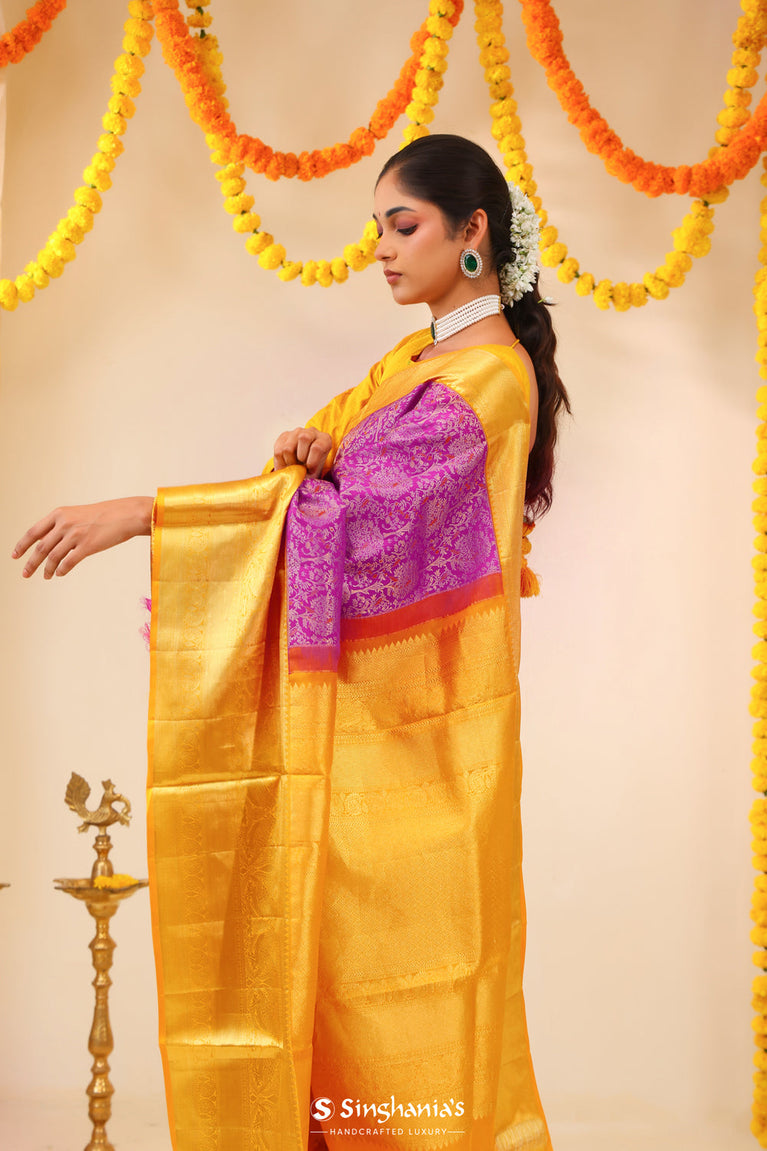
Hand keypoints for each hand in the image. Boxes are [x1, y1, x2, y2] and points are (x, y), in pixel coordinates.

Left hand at [12, 496, 153, 578]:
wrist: (126, 514)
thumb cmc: (104, 515)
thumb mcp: (77, 514)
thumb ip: (61, 525)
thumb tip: (47, 543)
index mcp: (59, 514)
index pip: (33, 532)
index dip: (22, 545)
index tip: (15, 556)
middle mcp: (64, 524)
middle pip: (40, 547)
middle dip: (31, 563)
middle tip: (25, 574)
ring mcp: (75, 535)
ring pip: (53, 557)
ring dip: (46, 569)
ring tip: (45, 576)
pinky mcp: (87, 546)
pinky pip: (68, 562)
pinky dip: (61, 570)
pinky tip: (59, 573)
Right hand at [273, 427, 331, 478]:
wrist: (301, 469)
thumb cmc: (310, 470)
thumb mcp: (315, 473)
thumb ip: (311, 472)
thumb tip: (298, 476)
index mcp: (325, 439)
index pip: (318, 447)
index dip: (312, 462)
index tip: (310, 469)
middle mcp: (312, 432)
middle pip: (304, 438)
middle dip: (301, 457)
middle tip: (302, 466)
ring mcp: (296, 432)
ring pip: (288, 448)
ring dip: (290, 462)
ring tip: (295, 465)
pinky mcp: (284, 436)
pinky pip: (279, 451)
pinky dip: (282, 462)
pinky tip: (288, 462)